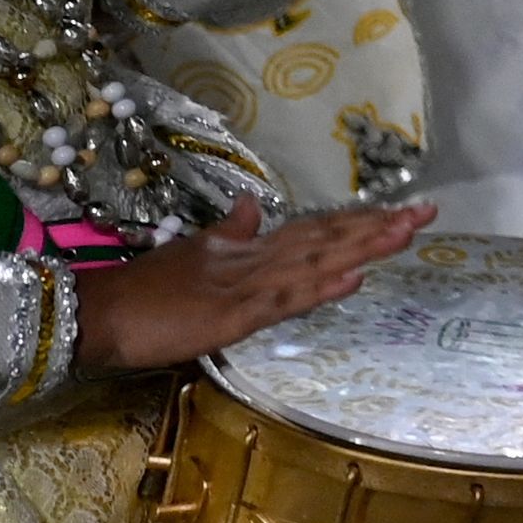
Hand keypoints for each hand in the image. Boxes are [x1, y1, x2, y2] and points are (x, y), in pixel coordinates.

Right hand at [76, 197, 433, 371]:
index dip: (357, 220)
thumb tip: (253, 206)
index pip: (313, 230)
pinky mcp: (232, 315)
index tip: (400, 210)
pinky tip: (354, 276)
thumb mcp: (191, 254)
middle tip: (427, 211)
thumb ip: (228, 233)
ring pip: (314, 261)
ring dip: (362, 247)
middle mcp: (253, 259)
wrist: (96, 311)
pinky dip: (320, 287)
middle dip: (376, 226)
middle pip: (324, 238)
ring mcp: (245, 285)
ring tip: (406, 232)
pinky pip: (284, 300)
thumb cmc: (141, 290)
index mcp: (246, 248)